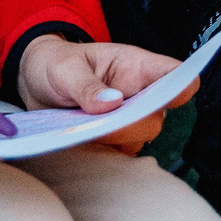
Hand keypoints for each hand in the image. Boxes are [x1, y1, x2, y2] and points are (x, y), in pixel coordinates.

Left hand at [17, 35, 191, 152]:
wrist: (38, 85)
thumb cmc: (56, 65)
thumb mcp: (64, 69)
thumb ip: (86, 85)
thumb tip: (112, 104)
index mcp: (134, 66)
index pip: (171, 73)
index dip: (182, 83)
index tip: (182, 91)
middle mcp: (138, 94)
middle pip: (156, 116)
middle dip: (131, 123)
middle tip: (99, 119)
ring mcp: (128, 120)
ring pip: (139, 139)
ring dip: (113, 139)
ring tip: (82, 128)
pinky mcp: (115, 141)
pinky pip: (121, 155)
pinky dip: (103, 153)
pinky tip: (82, 143)